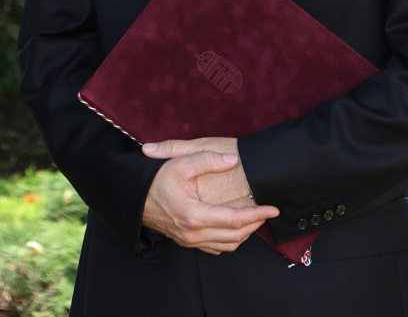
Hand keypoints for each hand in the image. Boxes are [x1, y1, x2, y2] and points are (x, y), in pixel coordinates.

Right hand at [142, 143, 278, 254]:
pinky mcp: (186, 242)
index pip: (235, 219)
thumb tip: (232, 160)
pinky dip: (230, 241)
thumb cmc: (156, 179)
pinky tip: (236, 227)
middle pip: (234, 236)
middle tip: (268, 212)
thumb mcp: (181, 163)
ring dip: (244, 234)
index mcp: (194, 215)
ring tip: (256, 218)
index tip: (273, 208)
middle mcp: (192, 233)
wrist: (134, 197)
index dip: (257, 214)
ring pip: (226, 246)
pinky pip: (215, 248)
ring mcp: (189, 241)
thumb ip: (208, 160)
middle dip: (255, 225)